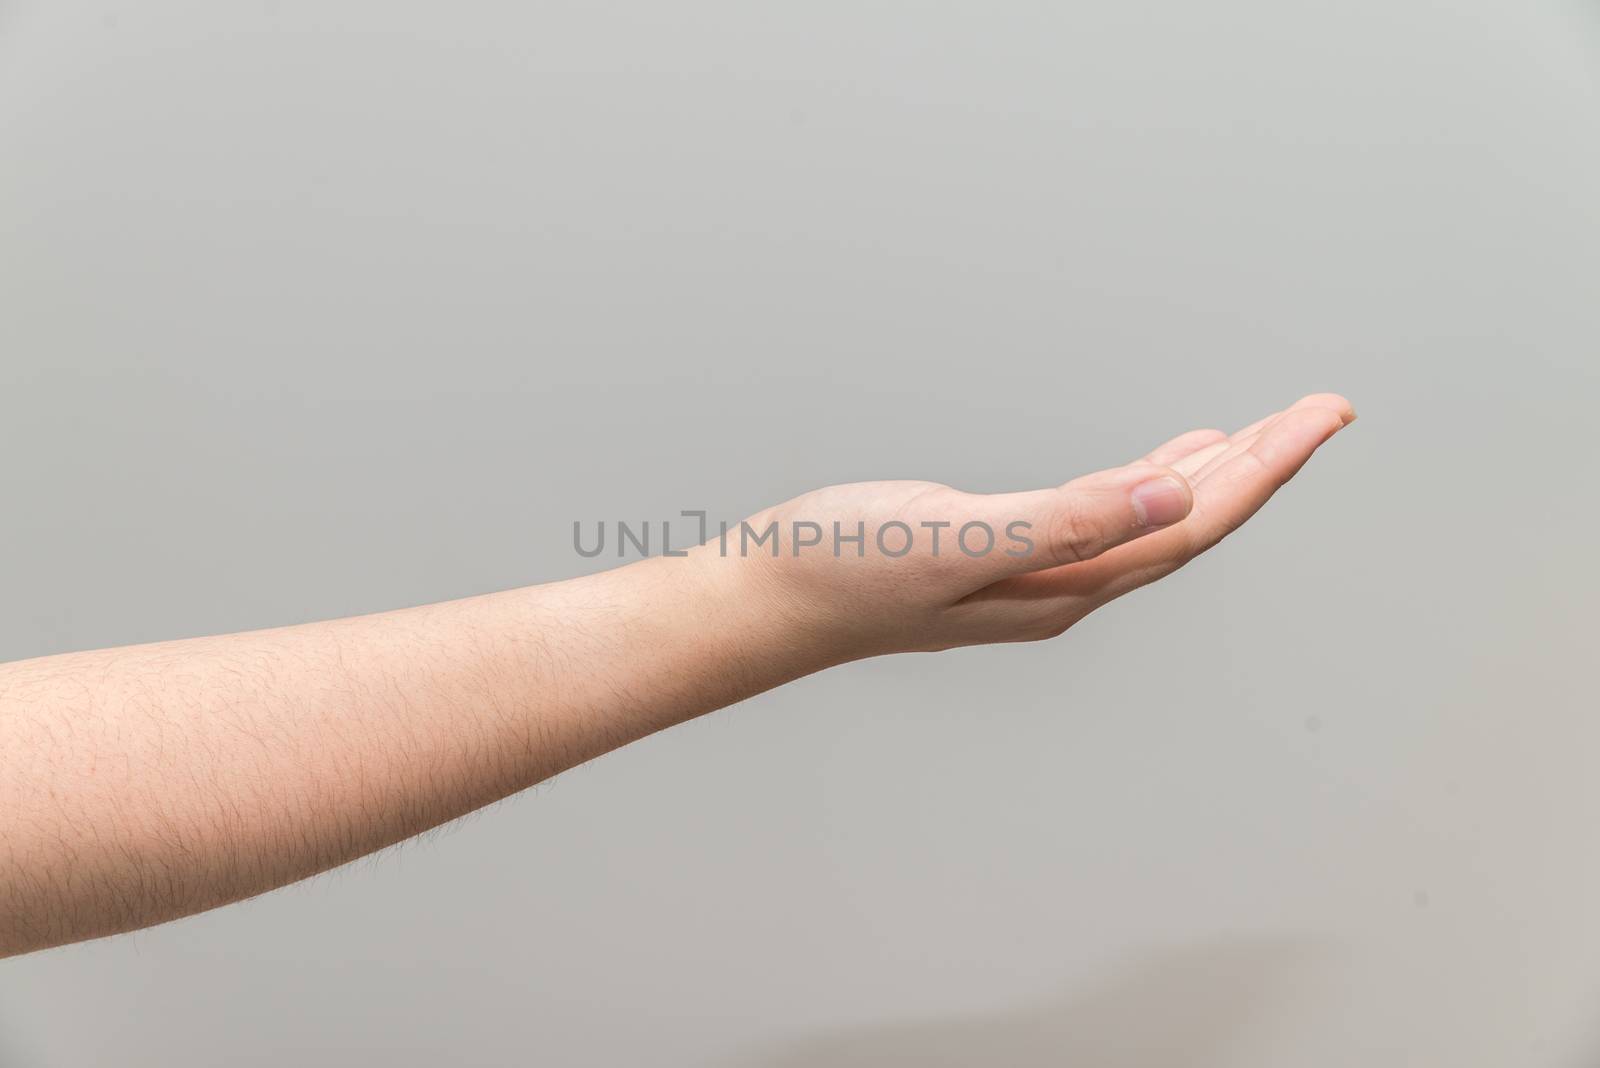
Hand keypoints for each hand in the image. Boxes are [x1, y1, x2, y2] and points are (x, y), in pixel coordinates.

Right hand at [721, 393, 1354, 662]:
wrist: (765, 598)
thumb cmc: (842, 569)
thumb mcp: (955, 540)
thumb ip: (1067, 521)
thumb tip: (1176, 495)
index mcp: (1067, 584)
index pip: (1191, 522)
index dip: (1263, 469)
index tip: (1320, 415)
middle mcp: (1066, 585)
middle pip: (1190, 520)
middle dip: (1262, 464)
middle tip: (1324, 408)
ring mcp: (1035, 570)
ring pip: (1153, 516)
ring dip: (1216, 472)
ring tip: (1269, 429)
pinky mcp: (1003, 548)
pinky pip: (1107, 511)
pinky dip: (1151, 477)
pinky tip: (1167, 458)